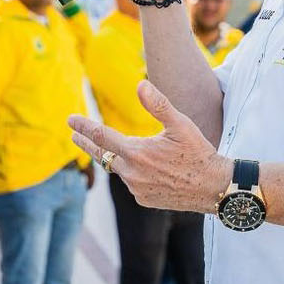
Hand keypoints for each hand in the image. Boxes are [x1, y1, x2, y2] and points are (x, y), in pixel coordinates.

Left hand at [68, 80, 232, 212]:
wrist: (213, 188)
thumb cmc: (199, 153)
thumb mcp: (181, 125)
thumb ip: (158, 105)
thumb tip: (140, 85)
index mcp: (137, 152)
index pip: (102, 136)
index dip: (84, 127)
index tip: (70, 120)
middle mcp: (132, 173)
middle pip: (102, 155)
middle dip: (87, 143)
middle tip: (73, 135)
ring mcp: (137, 189)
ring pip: (120, 169)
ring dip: (116, 158)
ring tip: (114, 149)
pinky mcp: (144, 199)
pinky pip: (132, 183)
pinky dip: (134, 173)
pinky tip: (147, 169)